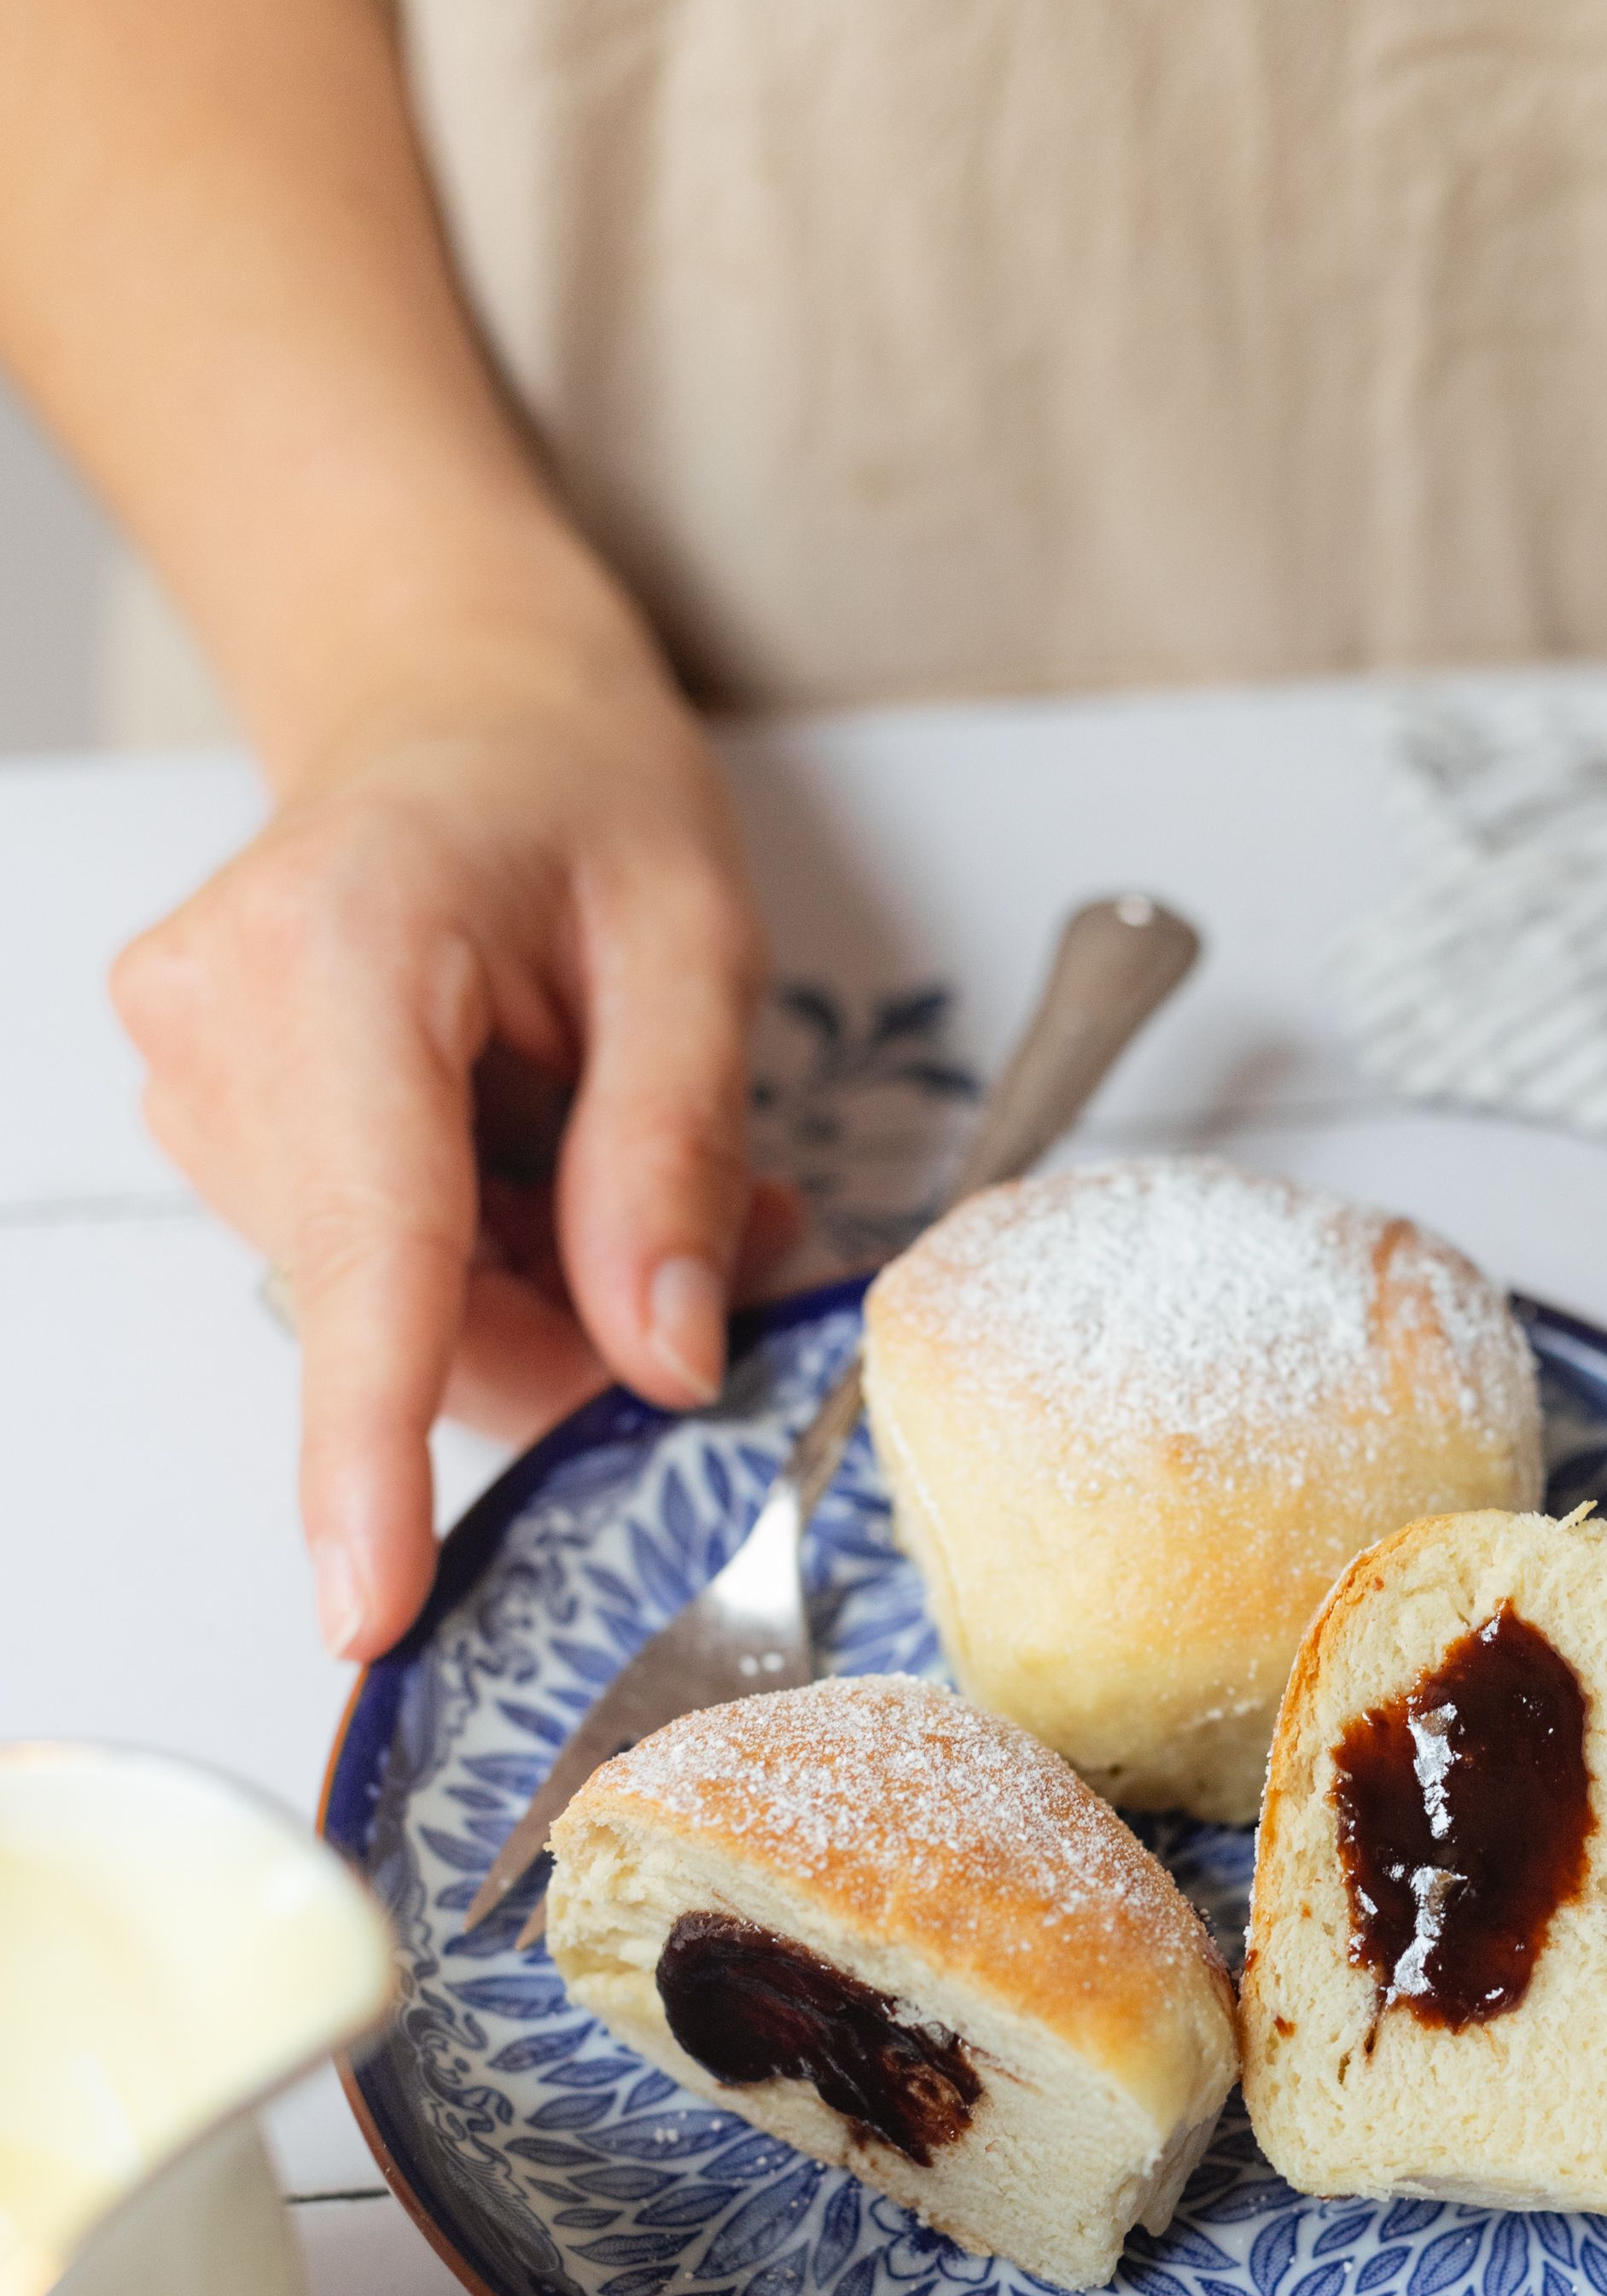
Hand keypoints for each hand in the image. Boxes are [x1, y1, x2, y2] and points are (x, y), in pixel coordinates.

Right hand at [113, 641, 800, 1661]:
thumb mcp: (693, 947)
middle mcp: (223, 1022)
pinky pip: (373, 1268)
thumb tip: (663, 1364)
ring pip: (400, 1308)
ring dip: (542, 1283)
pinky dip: (481, 1253)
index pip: (371, 1249)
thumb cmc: (574, 788)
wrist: (448, 697)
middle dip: (581, 1323)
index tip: (372, 1598)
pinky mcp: (206, 1119)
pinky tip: (535, 1149)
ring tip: (621, 1143)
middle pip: (414, 1308)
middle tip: (725, 1236)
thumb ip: (672, 1160)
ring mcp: (192, 1076)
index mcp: (342, 950)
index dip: (373, 1443)